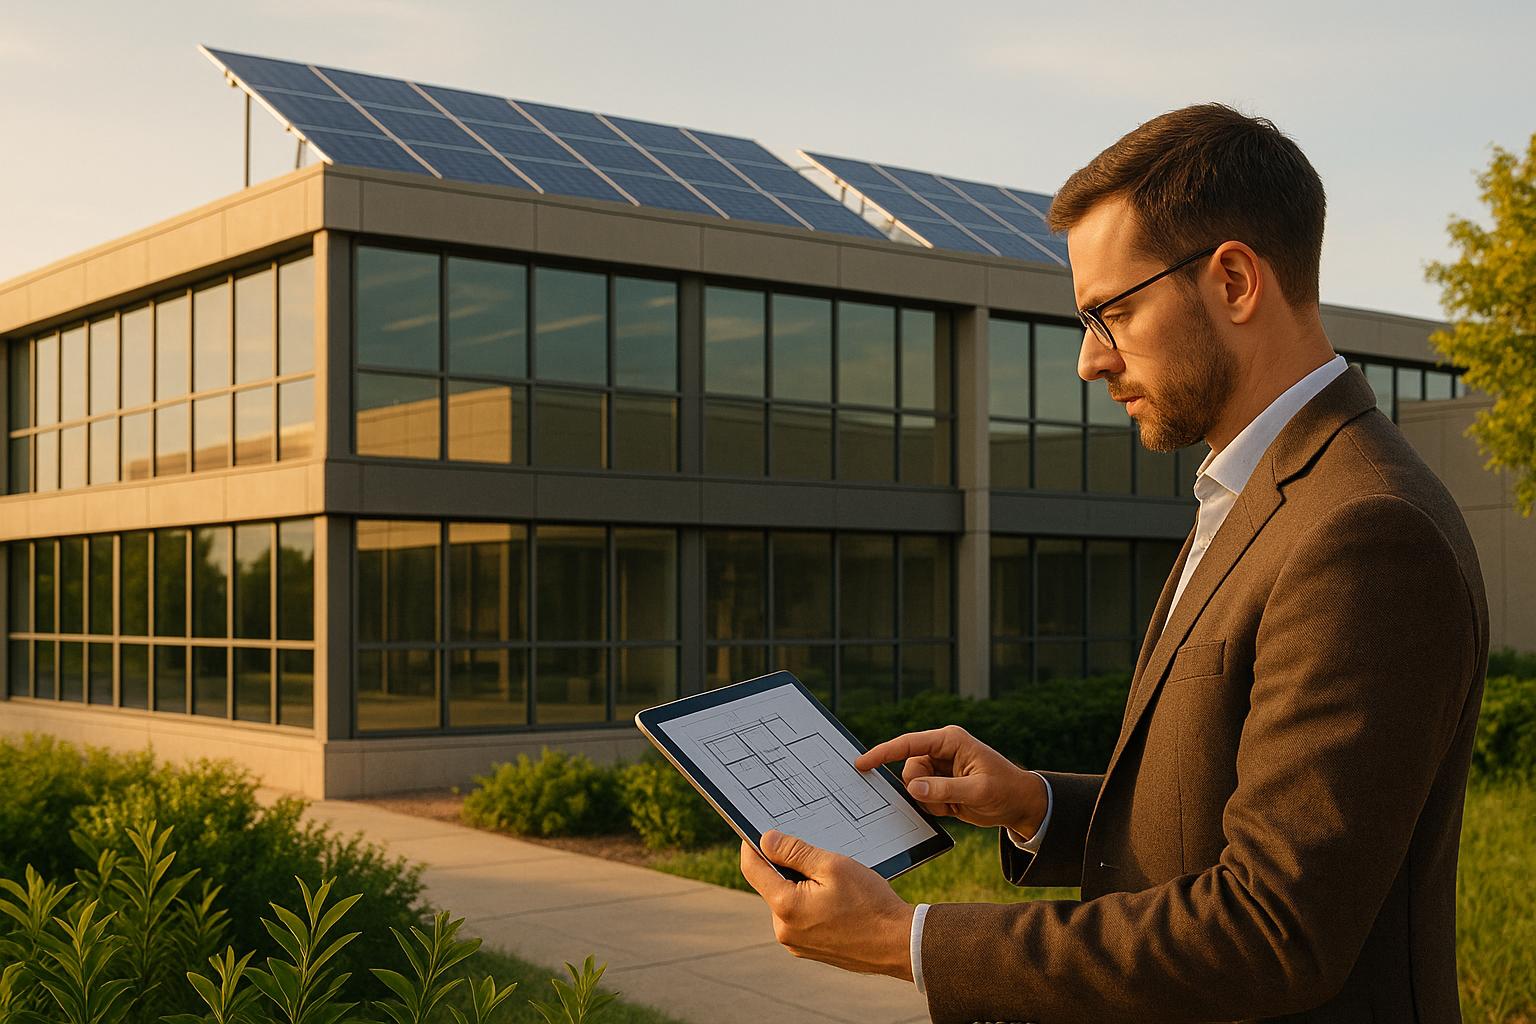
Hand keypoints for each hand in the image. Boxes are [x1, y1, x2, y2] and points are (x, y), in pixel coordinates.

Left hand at [738, 829, 914, 981]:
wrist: (898, 943)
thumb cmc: (870, 904)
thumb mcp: (833, 866)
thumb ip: (795, 852)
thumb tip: (766, 840)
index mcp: (785, 907)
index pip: (752, 869)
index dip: (752, 846)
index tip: (756, 832)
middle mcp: (784, 930)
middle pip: (771, 885)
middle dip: (788, 869)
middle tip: (819, 860)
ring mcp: (796, 943)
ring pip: (787, 901)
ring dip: (801, 887)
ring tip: (835, 886)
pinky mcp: (809, 949)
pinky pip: (800, 918)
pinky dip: (811, 905)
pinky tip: (837, 902)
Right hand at [855, 725, 1047, 836]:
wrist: (1020, 805)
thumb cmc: (1005, 790)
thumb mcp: (977, 791)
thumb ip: (944, 789)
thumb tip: (914, 788)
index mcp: (950, 741)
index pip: (909, 744)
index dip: (883, 753)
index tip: (862, 763)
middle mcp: (941, 751)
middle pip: (909, 769)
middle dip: (920, 789)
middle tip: (945, 801)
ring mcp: (939, 768)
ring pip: (912, 786)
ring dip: (928, 801)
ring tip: (953, 805)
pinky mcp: (939, 785)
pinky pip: (921, 797)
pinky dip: (933, 807)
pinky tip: (953, 808)